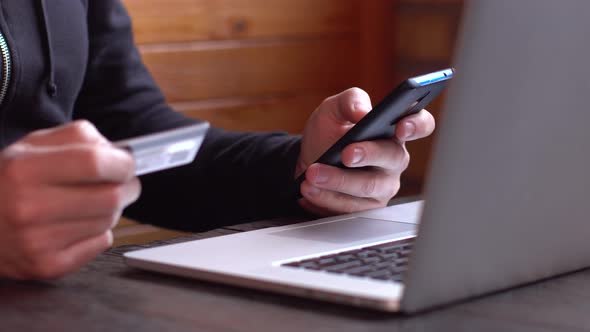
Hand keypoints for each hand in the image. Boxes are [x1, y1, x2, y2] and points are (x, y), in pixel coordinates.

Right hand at [0, 121, 139, 279]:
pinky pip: (102, 243)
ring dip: (112, 209)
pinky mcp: (48, 266)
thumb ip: (78, 138)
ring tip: (91, 202)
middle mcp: (28, 208)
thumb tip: (120, 151)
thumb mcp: (33, 146)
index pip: (95, 163)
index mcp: (24, 169)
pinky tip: (78, 224)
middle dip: (126, 187)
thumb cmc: (10, 181)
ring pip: (109, 221)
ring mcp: (37, 242)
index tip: (126, 163)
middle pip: (111, 197)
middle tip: (121, 182)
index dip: (122, 162)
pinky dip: (99, 231)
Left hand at [297, 88, 434, 215]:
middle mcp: (394, 158)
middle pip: (392, 158)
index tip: (401, 126)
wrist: (307, 162)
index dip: (417, 125)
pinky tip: (309, 189)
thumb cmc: (328, 134)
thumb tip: (362, 111)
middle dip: (368, 155)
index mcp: (393, 130)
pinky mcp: (367, 207)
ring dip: (338, 181)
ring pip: (368, 187)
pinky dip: (326, 198)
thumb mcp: (333, 110)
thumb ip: (349, 101)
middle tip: (345, 153)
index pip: (420, 124)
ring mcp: (383, 185)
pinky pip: (350, 206)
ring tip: (313, 174)